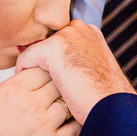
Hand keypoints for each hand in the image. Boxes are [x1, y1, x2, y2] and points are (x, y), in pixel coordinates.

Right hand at [0, 66, 80, 135]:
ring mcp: (42, 123)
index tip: (44, 81)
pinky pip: (74, 128)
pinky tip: (69, 125)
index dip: (45, 74)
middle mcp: (29, 102)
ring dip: (66, 105)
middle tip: (56, 94)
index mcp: (11, 88)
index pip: (41, 69)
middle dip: (58, 87)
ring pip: (68, 103)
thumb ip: (13, 89)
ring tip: (62, 110)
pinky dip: (75, 125)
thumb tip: (32, 80)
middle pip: (58, 82)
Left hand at [16, 21, 134, 122]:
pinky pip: (25, 59)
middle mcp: (78, 29)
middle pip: (46, 44)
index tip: (51, 79)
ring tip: (36, 89)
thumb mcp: (93, 71)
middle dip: (42, 63)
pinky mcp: (52, 48)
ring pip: (35, 51)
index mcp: (89, 33)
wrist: (112, 106)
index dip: (53, 61)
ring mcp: (65, 36)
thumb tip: (58, 67)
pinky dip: (25, 74)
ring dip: (34, 69)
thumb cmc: (104, 97)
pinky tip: (32, 90)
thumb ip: (78, 61)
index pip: (59, 42)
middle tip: (40, 85)